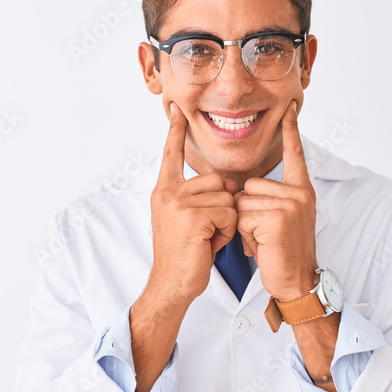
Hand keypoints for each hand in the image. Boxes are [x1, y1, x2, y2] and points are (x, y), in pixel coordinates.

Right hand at [146, 103, 238, 306]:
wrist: (173, 283)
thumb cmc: (185, 254)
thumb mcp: (186, 219)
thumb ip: (198, 197)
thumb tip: (226, 186)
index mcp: (164, 190)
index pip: (171, 154)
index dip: (176, 131)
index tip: (177, 108)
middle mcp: (167, 192)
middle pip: (216, 180)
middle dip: (223, 206)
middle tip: (207, 230)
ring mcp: (178, 203)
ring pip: (225, 196)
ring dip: (226, 220)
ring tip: (208, 238)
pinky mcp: (192, 216)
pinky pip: (228, 212)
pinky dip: (227, 231)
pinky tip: (210, 244)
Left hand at [235, 101, 316, 300]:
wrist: (296, 282)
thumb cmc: (282, 253)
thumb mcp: (280, 220)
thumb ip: (269, 200)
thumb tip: (241, 191)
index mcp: (301, 190)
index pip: (294, 154)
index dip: (291, 131)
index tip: (290, 106)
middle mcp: (299, 193)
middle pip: (250, 186)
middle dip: (247, 212)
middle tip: (264, 234)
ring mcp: (291, 204)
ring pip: (243, 202)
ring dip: (245, 225)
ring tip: (263, 241)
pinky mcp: (278, 217)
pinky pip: (243, 216)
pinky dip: (245, 235)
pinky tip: (262, 246)